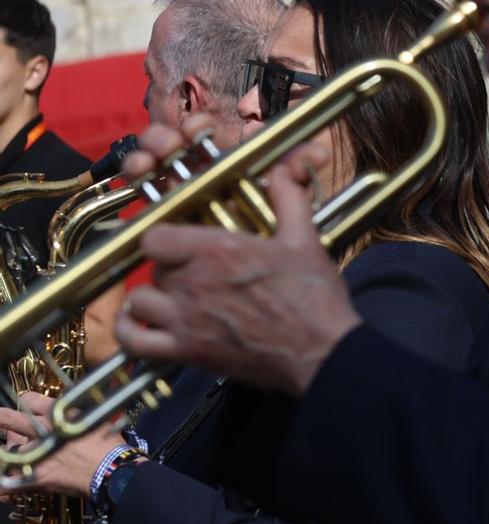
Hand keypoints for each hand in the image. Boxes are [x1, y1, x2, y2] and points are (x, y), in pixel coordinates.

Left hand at [0, 396, 125, 497]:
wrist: (115, 470)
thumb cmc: (110, 444)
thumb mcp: (97, 418)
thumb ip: (78, 411)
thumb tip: (71, 405)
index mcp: (58, 415)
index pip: (29, 400)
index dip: (26, 402)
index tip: (26, 406)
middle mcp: (43, 431)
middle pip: (11, 419)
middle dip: (3, 418)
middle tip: (0, 418)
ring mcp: (38, 454)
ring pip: (12, 450)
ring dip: (15, 453)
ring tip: (23, 457)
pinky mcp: (37, 476)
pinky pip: (11, 483)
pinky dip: (4, 488)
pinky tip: (2, 491)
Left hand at [116, 121, 360, 396]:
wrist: (323, 352)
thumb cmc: (315, 298)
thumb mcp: (305, 240)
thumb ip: (287, 200)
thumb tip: (279, 171)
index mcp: (219, 251)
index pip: (155, 235)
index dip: (165, 236)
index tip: (182, 240)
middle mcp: (194, 283)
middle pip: (154, 266)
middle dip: (170, 266)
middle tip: (195, 271)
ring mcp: (187, 320)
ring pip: (139, 301)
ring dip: (152, 298)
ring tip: (173, 298)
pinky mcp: (189, 352)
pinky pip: (135, 343)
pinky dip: (131, 333)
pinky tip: (142, 326)